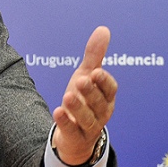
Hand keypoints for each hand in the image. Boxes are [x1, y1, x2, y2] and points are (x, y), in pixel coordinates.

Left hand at [51, 26, 117, 165]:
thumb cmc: (84, 100)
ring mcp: (89, 127)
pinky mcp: (75, 137)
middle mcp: (100, 112)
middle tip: (81, 81)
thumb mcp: (87, 76)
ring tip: (68, 96)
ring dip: (78, 108)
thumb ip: (95, 55)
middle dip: (91, 92)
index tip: (96, 72)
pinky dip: (65, 122)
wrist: (74, 134)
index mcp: (106, 97)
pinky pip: (71, 130)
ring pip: (87, 118)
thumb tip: (103, 29)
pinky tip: (57, 112)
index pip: (110, 89)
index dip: (104, 82)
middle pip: (98, 103)